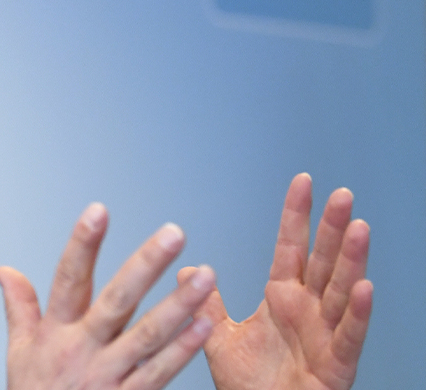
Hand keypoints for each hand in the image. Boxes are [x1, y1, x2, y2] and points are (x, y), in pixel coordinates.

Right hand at [0, 203, 215, 388]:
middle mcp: (84, 350)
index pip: (68, 279)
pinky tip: (204, 324)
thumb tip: (6, 271)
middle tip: (173, 234)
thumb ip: (19, 307)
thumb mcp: (19, 353)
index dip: (83, 244)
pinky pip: (161, 372)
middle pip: (117, 301)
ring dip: (179, 304)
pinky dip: (184, 349)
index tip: (98, 211)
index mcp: (56, 332)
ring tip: (206, 275)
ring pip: (148, 336)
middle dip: (146, 265)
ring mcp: (109, 376)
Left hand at [178, 173, 372, 389]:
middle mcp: (307, 310)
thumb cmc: (249, 385)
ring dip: (352, 260)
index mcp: (283, 298)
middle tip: (342, 194)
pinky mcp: (336, 364)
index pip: (292, 247)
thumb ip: (208, 304)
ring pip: (341, 290)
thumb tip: (189, 272)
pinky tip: (362, 288)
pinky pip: (348, 336)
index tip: (303, 182)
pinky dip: (356, 313)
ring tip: (358, 228)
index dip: (297, 216)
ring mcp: (325, 335)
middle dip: (332, 228)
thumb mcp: (220, 338)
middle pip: (323, 261)